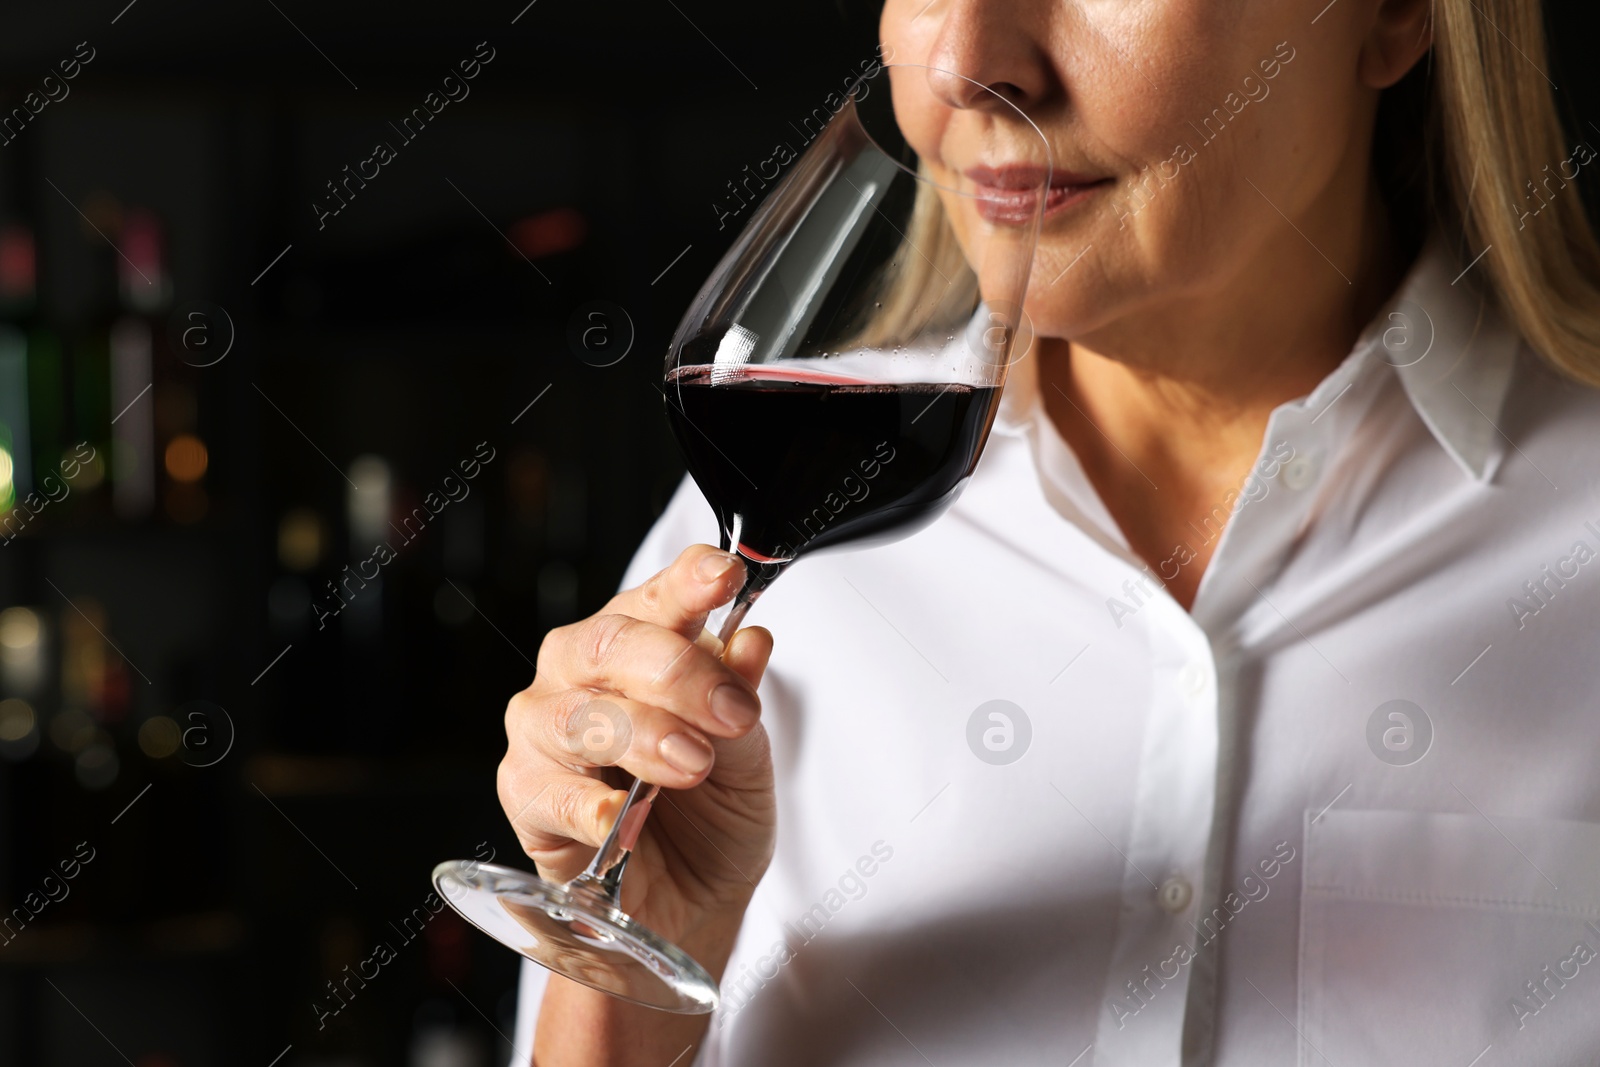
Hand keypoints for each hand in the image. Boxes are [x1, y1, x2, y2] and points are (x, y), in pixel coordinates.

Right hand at [498, 544, 775, 945]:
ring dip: (643, 736)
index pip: (658, 597)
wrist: (694, 904)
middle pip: (608, 645)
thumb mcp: (748, 755)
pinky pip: (548, 792)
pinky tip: (620, 814)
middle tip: (729, 712)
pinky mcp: (526, 796)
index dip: (688, 581)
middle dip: (676, 672)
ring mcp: (545, 731)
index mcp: (642, 642)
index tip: (724, 576)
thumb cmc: (712, 813)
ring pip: (578, 715)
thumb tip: (751, 643)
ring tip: (692, 764)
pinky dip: (588, 804)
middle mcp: (582, 674)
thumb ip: (739, 699)